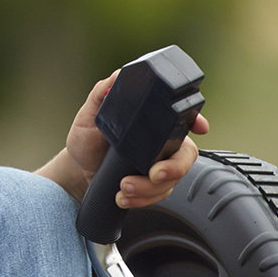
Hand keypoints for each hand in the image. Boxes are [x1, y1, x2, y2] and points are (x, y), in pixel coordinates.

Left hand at [38, 72, 209, 208]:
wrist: (78, 170)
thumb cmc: (86, 139)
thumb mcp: (89, 114)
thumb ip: (101, 94)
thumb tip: (116, 77)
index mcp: (150, 121)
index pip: (182, 116)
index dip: (196, 119)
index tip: (200, 127)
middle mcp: (160, 143)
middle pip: (186, 155)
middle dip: (174, 168)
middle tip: (153, 174)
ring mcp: (158, 165)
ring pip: (172, 180)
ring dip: (149, 188)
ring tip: (124, 187)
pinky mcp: (152, 186)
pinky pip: (158, 196)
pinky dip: (142, 199)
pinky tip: (123, 197)